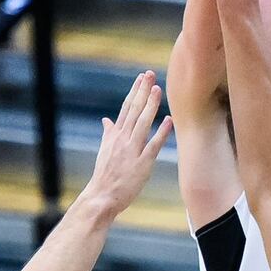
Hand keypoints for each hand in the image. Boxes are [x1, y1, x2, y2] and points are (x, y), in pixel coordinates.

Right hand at [79, 71, 173, 216]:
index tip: (141, 78)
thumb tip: (106, 120)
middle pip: (134, 111)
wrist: (101, 196)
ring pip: (142, 124)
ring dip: (150, 106)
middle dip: (143, 92)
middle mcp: (122, 140)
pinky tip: (169, 121)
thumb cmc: (105, 175)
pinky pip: (152, 146)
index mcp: (115, 135)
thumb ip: (108, 134)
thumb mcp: (105, 150)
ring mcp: (132, 151)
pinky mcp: (141, 164)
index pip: (126, 108)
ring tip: (158, 90)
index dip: (135, 92)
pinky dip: (161, 133)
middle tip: (150, 75)